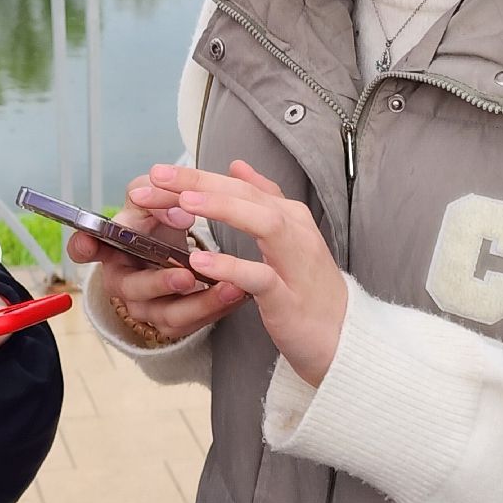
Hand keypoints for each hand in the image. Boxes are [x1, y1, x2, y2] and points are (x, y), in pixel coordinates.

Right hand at [66, 173, 245, 342]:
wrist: (181, 254)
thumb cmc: (160, 227)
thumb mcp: (157, 203)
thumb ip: (160, 196)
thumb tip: (179, 207)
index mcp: (111, 248)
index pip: (85, 248)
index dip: (83, 246)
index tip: (88, 240)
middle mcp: (123, 281)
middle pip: (132, 288)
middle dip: (160, 283)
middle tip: (186, 275)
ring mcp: (147, 306)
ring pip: (169, 314)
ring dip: (200, 302)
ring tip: (229, 287)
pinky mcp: (172, 323)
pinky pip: (194, 323)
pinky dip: (218, 309)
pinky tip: (239, 294)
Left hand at [156, 160, 346, 386]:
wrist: (344, 337)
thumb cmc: (307, 288)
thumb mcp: (286, 237)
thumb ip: (262, 199)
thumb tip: (237, 165)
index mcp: (288, 215)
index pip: (239, 186)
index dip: (198, 176)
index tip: (158, 172)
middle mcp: (295, 231)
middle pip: (247, 196)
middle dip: (202, 183)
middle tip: (159, 176)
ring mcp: (295, 263)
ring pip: (263, 224)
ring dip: (224, 210)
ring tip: (184, 203)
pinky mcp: (289, 298)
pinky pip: (261, 277)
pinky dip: (232, 266)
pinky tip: (201, 261)